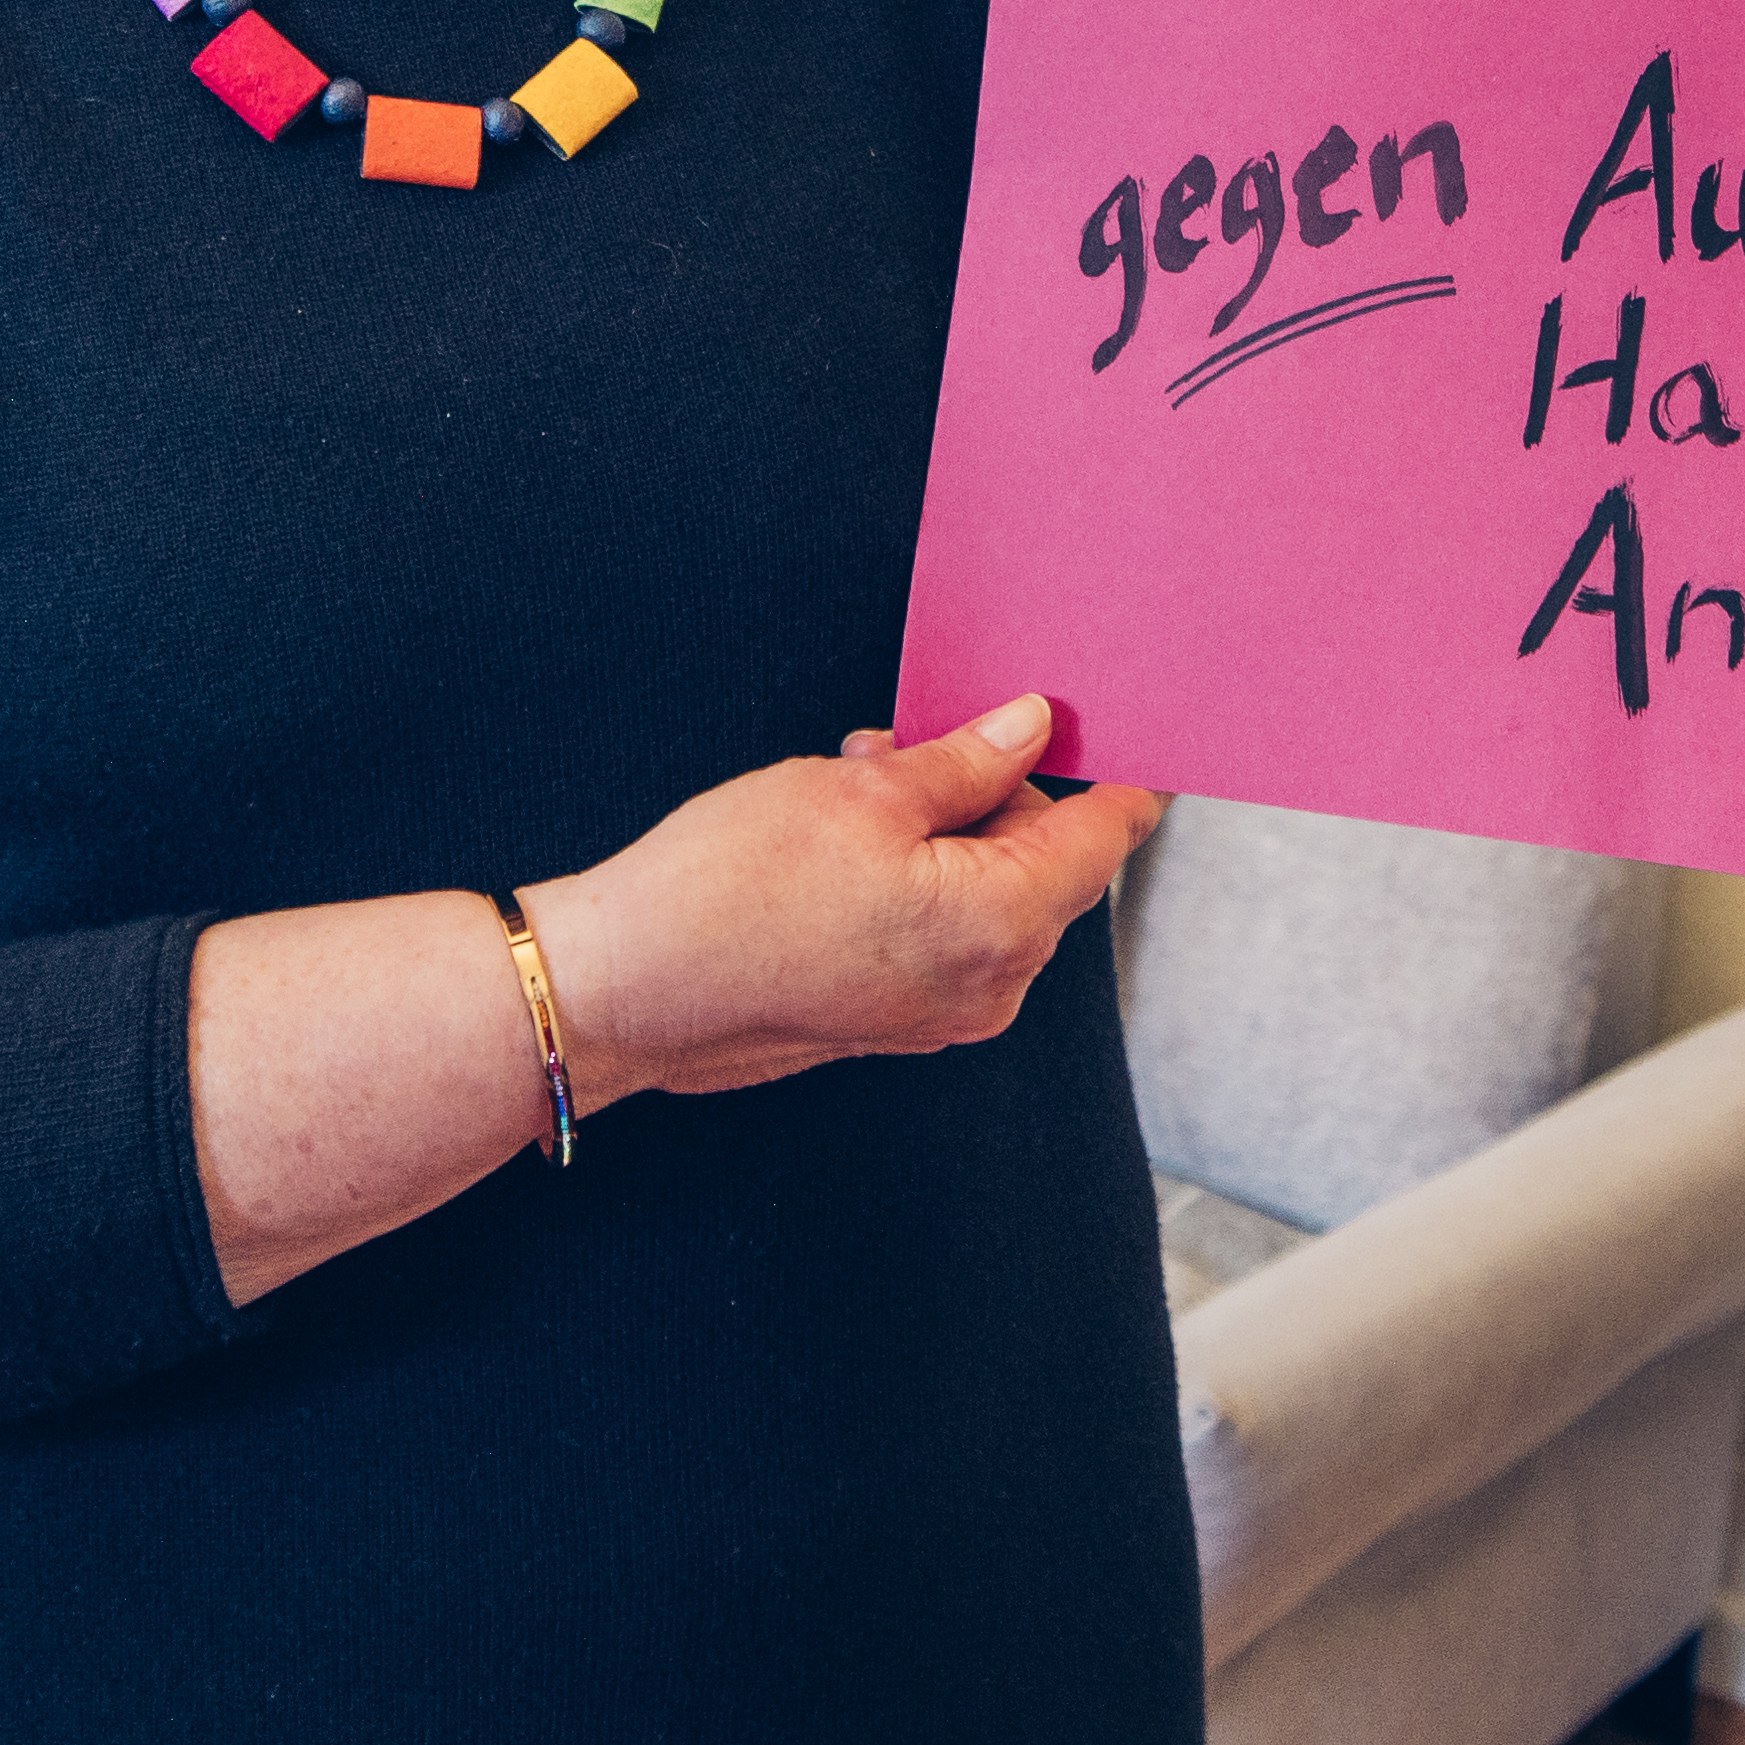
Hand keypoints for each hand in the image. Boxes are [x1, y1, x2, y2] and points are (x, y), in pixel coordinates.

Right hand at [534, 697, 1166, 1105]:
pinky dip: (918, 876)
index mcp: (1000, 925)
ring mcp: (942, 1014)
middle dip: (995, 790)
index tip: (1119, 724)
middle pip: (1046, 862)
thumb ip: (967, 762)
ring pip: (988, 892)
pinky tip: (845, 840)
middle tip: (914, 741)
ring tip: (857, 783)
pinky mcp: (894, 1020)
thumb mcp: (861, 792)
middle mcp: (989, 986)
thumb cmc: (730, 889)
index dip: (1116, 771)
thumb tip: (1033, 730)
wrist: (625, 989)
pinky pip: (943, 930)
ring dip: (945, 827)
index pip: (1104, 838)